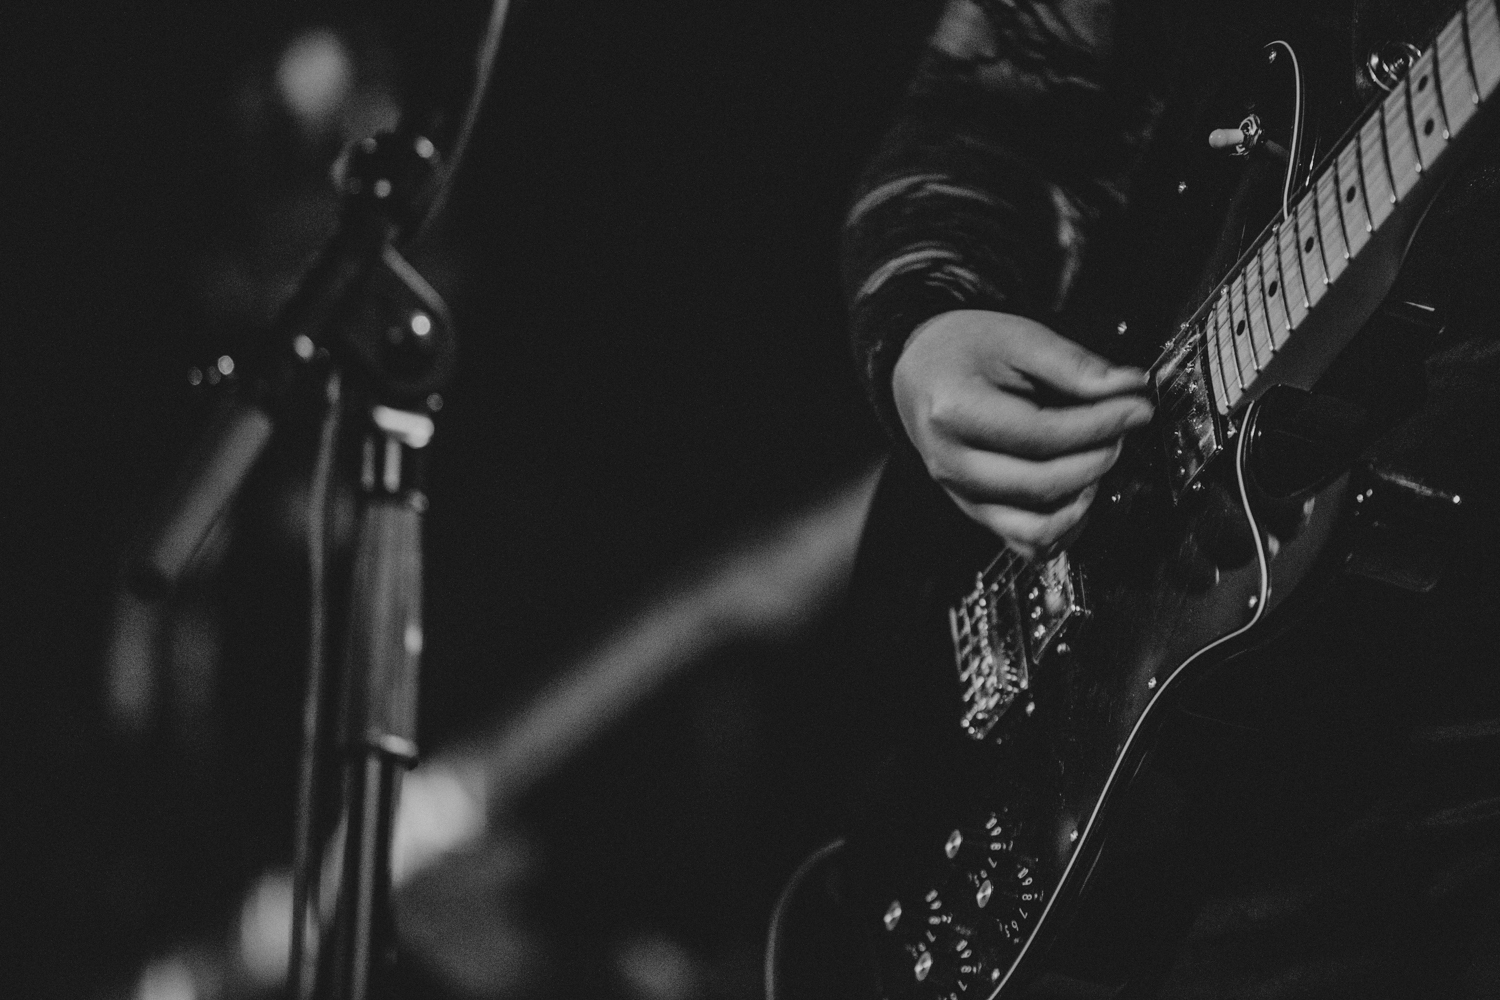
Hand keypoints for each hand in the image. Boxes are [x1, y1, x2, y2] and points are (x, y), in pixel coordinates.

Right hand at [893, 309, 1153, 558]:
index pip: (1042, 434)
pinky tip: (1084, 495)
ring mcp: (960, 494)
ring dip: (1082, 499)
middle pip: (1040, 483)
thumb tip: (1128, 387)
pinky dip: (1063, 531)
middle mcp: (950, 463)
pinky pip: (1024, 543)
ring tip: (1102, 460)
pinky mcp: (975, 511)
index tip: (1138, 408)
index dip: (1100, 425)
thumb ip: (1073, 364)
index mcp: (954, 412)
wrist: (921, 372)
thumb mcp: (1017, 337)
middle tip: (1124, 429)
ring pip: (1033, 526)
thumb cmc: (964, 350)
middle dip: (1096, 459)